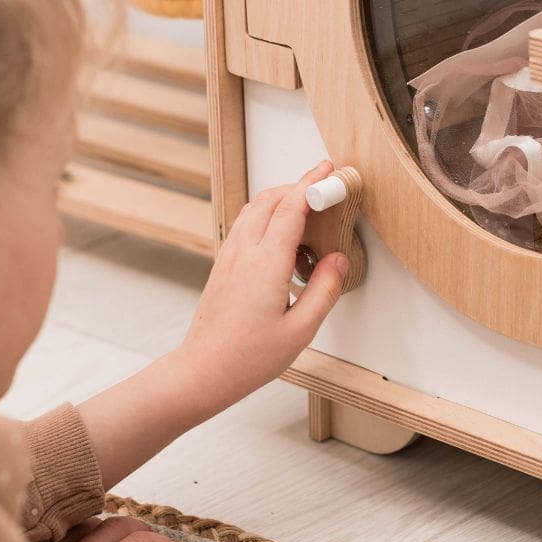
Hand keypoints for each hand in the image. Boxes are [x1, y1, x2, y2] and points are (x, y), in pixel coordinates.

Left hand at [178, 160, 348, 405]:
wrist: (203, 371)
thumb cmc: (247, 358)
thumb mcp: (300, 330)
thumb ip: (324, 290)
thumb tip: (338, 260)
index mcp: (266, 264)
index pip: (291, 208)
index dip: (312, 184)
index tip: (329, 171)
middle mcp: (243, 252)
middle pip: (269, 199)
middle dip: (297, 185)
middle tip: (322, 185)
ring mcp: (229, 257)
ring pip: (253, 210)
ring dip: (279, 200)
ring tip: (306, 212)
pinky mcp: (222, 265)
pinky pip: (244, 226)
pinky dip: (265, 218)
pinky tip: (281, 240)